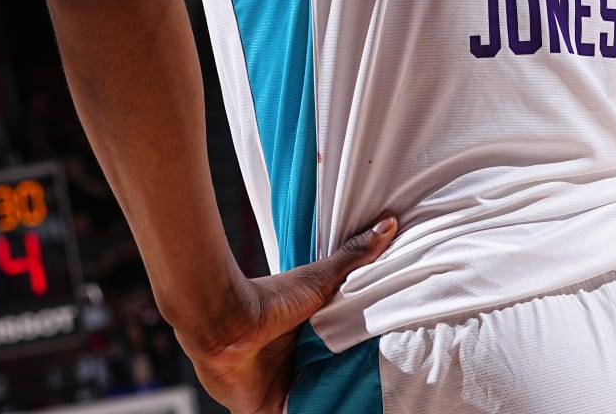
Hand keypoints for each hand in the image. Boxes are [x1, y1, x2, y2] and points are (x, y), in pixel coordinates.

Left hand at [177, 215, 396, 413]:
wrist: (227, 324)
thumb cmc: (270, 300)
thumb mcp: (321, 279)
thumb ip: (354, 257)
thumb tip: (389, 221)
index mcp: (308, 338)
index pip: (339, 356)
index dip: (357, 361)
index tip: (383, 364)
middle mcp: (293, 365)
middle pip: (327, 383)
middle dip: (345, 388)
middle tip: (374, 395)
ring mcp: (277, 389)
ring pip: (311, 404)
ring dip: (326, 404)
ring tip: (357, 409)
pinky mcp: (262, 409)